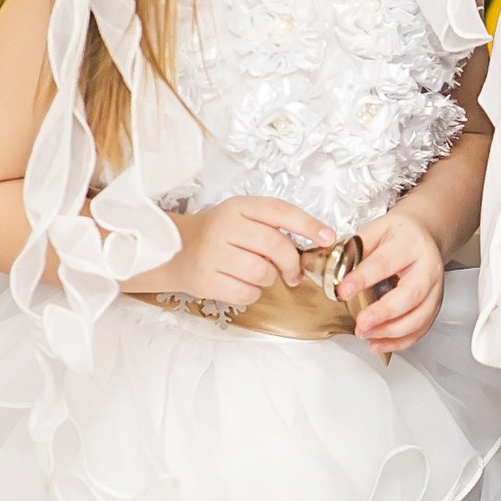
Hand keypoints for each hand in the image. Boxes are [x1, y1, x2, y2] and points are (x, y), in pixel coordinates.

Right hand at [122, 195, 335, 305]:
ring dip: (270, 279)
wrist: (172, 250)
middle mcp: (225, 227)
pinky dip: (252, 293)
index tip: (328, 237)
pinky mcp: (205, 279)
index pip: (280, 211)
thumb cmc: (218, 235)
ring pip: (263, 272)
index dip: (308, 225)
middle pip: (276, 245)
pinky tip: (242, 284)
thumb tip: (316, 243)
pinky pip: (246, 293)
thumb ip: (273, 225)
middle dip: (292, 263)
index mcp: (238, 207)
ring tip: (259, 275)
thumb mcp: (242, 217)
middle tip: (294, 274)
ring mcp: (212, 254)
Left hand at [344, 206, 445, 353]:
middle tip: (361, 323)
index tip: (343, 290)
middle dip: (384, 313)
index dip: (363, 278)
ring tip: (366, 334)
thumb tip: (335, 272)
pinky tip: (379, 344)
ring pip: (419, 317)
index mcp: (410, 243)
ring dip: (391, 332)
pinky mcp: (434, 306)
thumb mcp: (375, 230)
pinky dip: (400, 341)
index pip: (386, 262)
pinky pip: (421, 328)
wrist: (422, 236)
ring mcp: (435, 289)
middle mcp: (428, 267)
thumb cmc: (397, 235)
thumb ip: (356, 249)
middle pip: (411, 294)